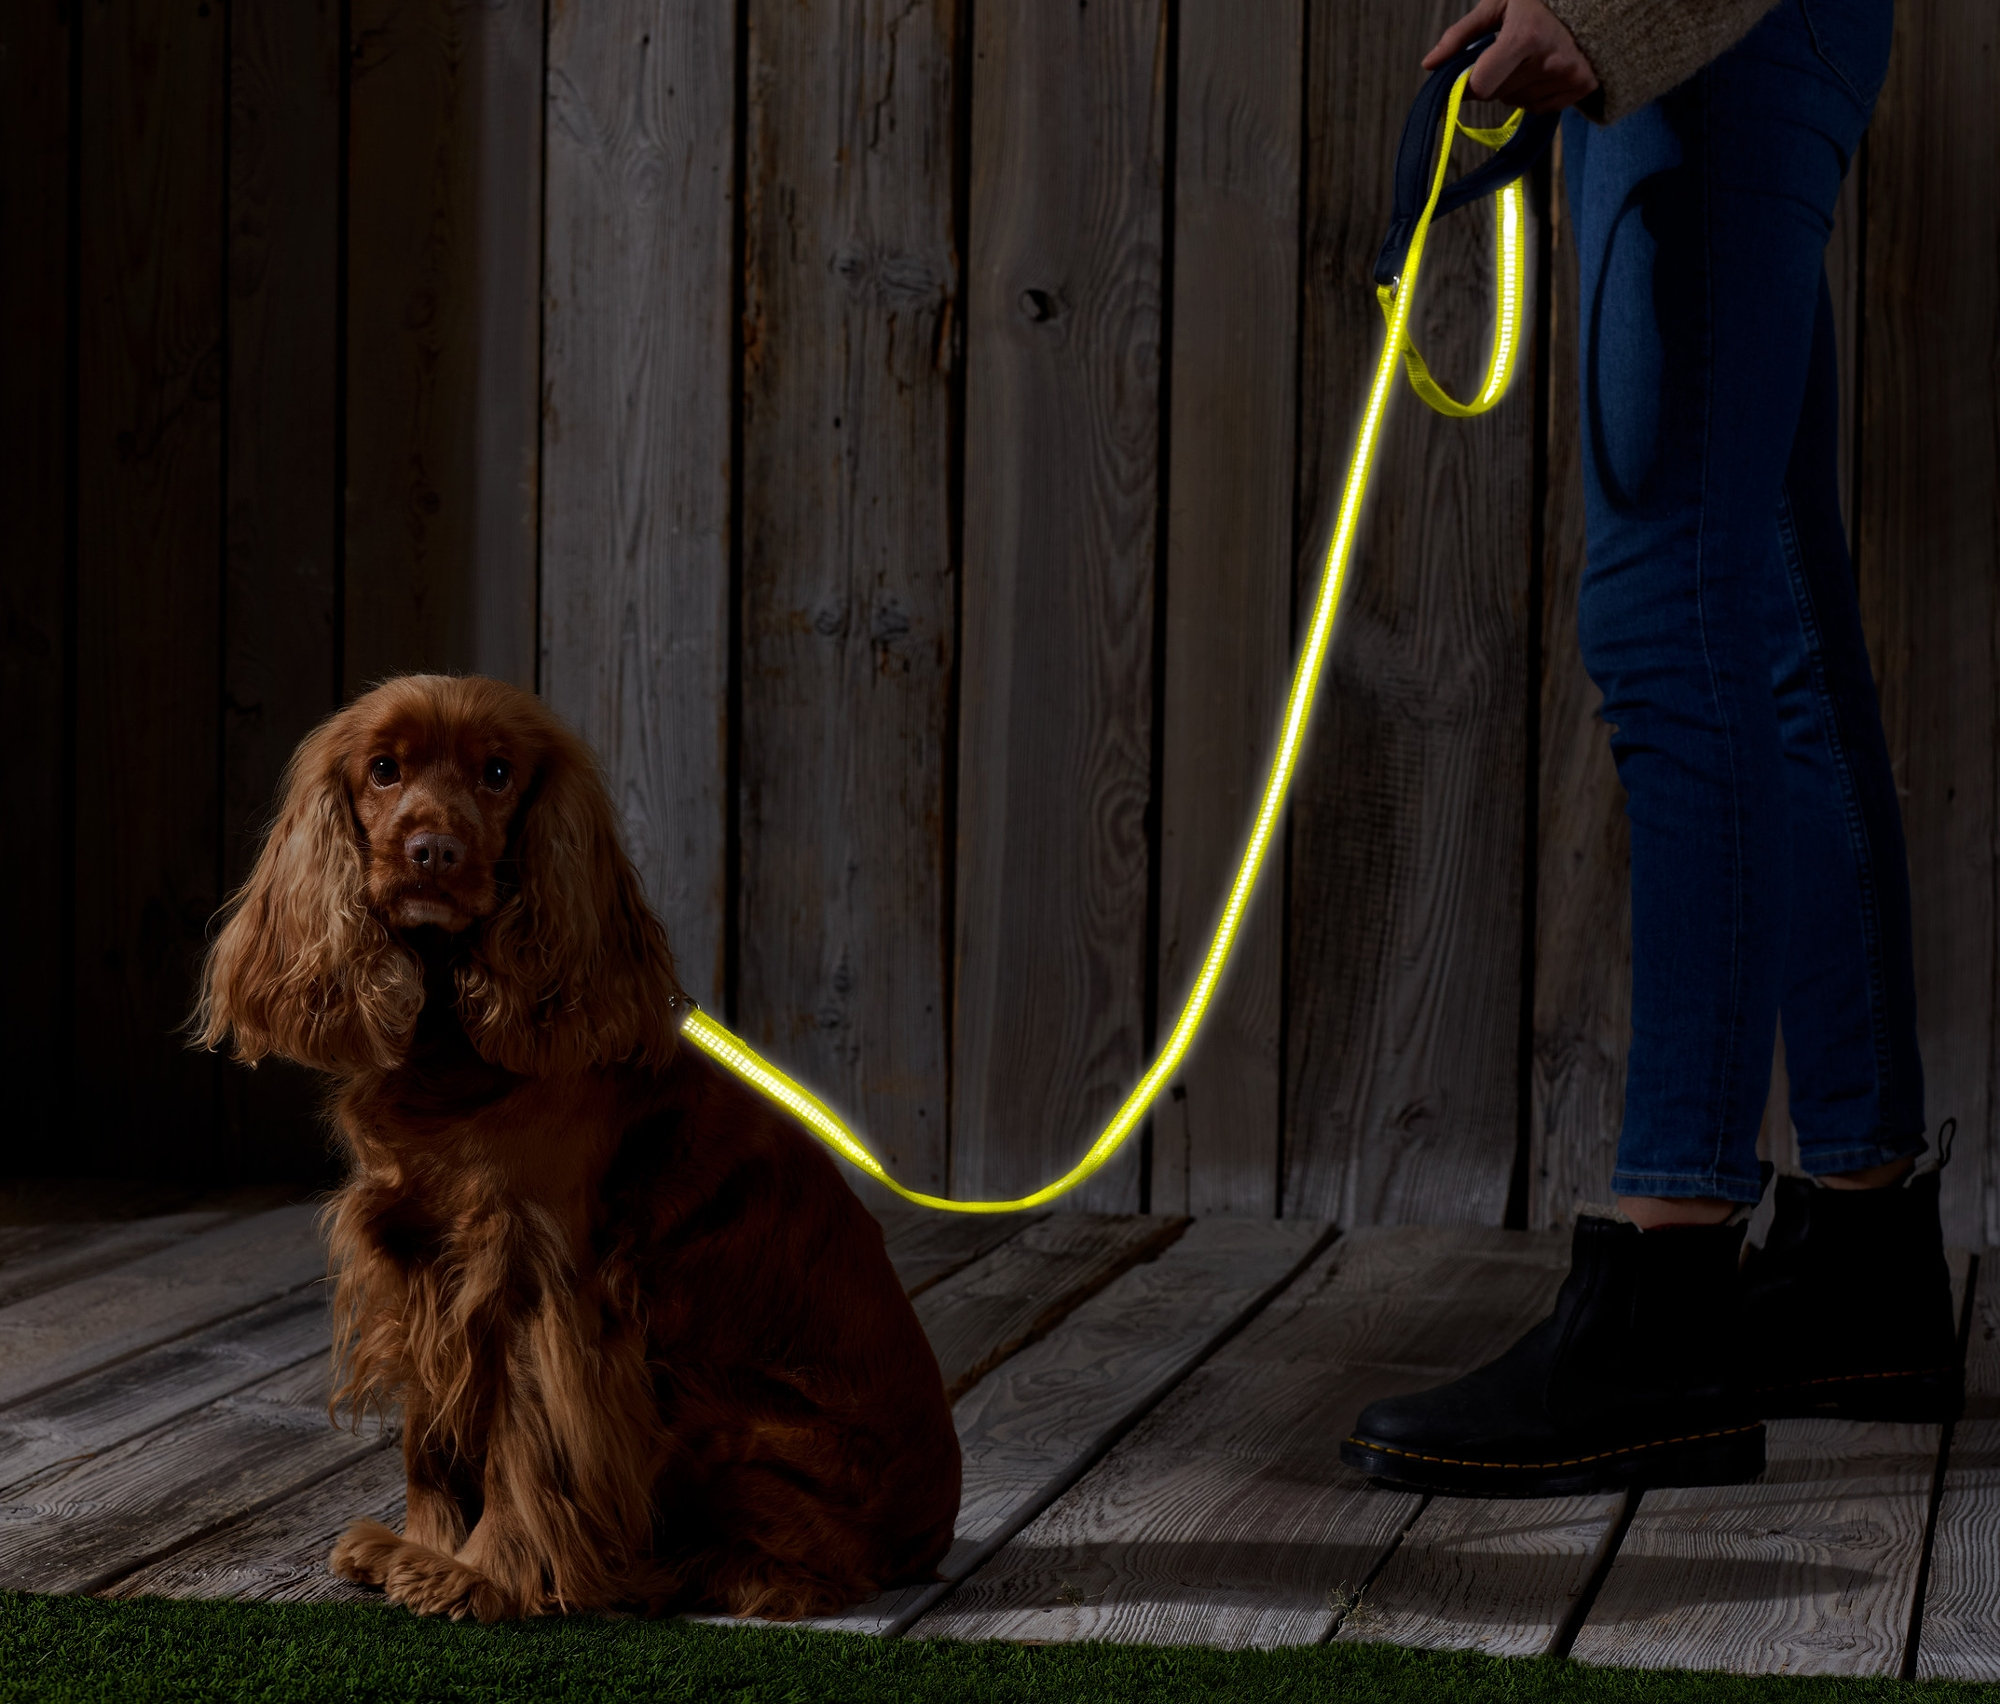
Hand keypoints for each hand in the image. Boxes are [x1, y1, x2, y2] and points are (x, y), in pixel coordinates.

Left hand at [1423, 0, 1599, 114]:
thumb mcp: (1496, 5)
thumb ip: (1459, 36)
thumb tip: (1428, 65)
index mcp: (1525, 36)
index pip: (1482, 86)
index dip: (1469, 83)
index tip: (1468, 72)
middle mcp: (1550, 60)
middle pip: (1497, 95)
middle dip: (1493, 78)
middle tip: (1507, 53)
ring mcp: (1569, 75)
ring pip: (1517, 103)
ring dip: (1514, 87)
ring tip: (1530, 56)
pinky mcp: (1582, 86)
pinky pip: (1540, 108)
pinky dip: (1534, 94)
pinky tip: (1544, 68)